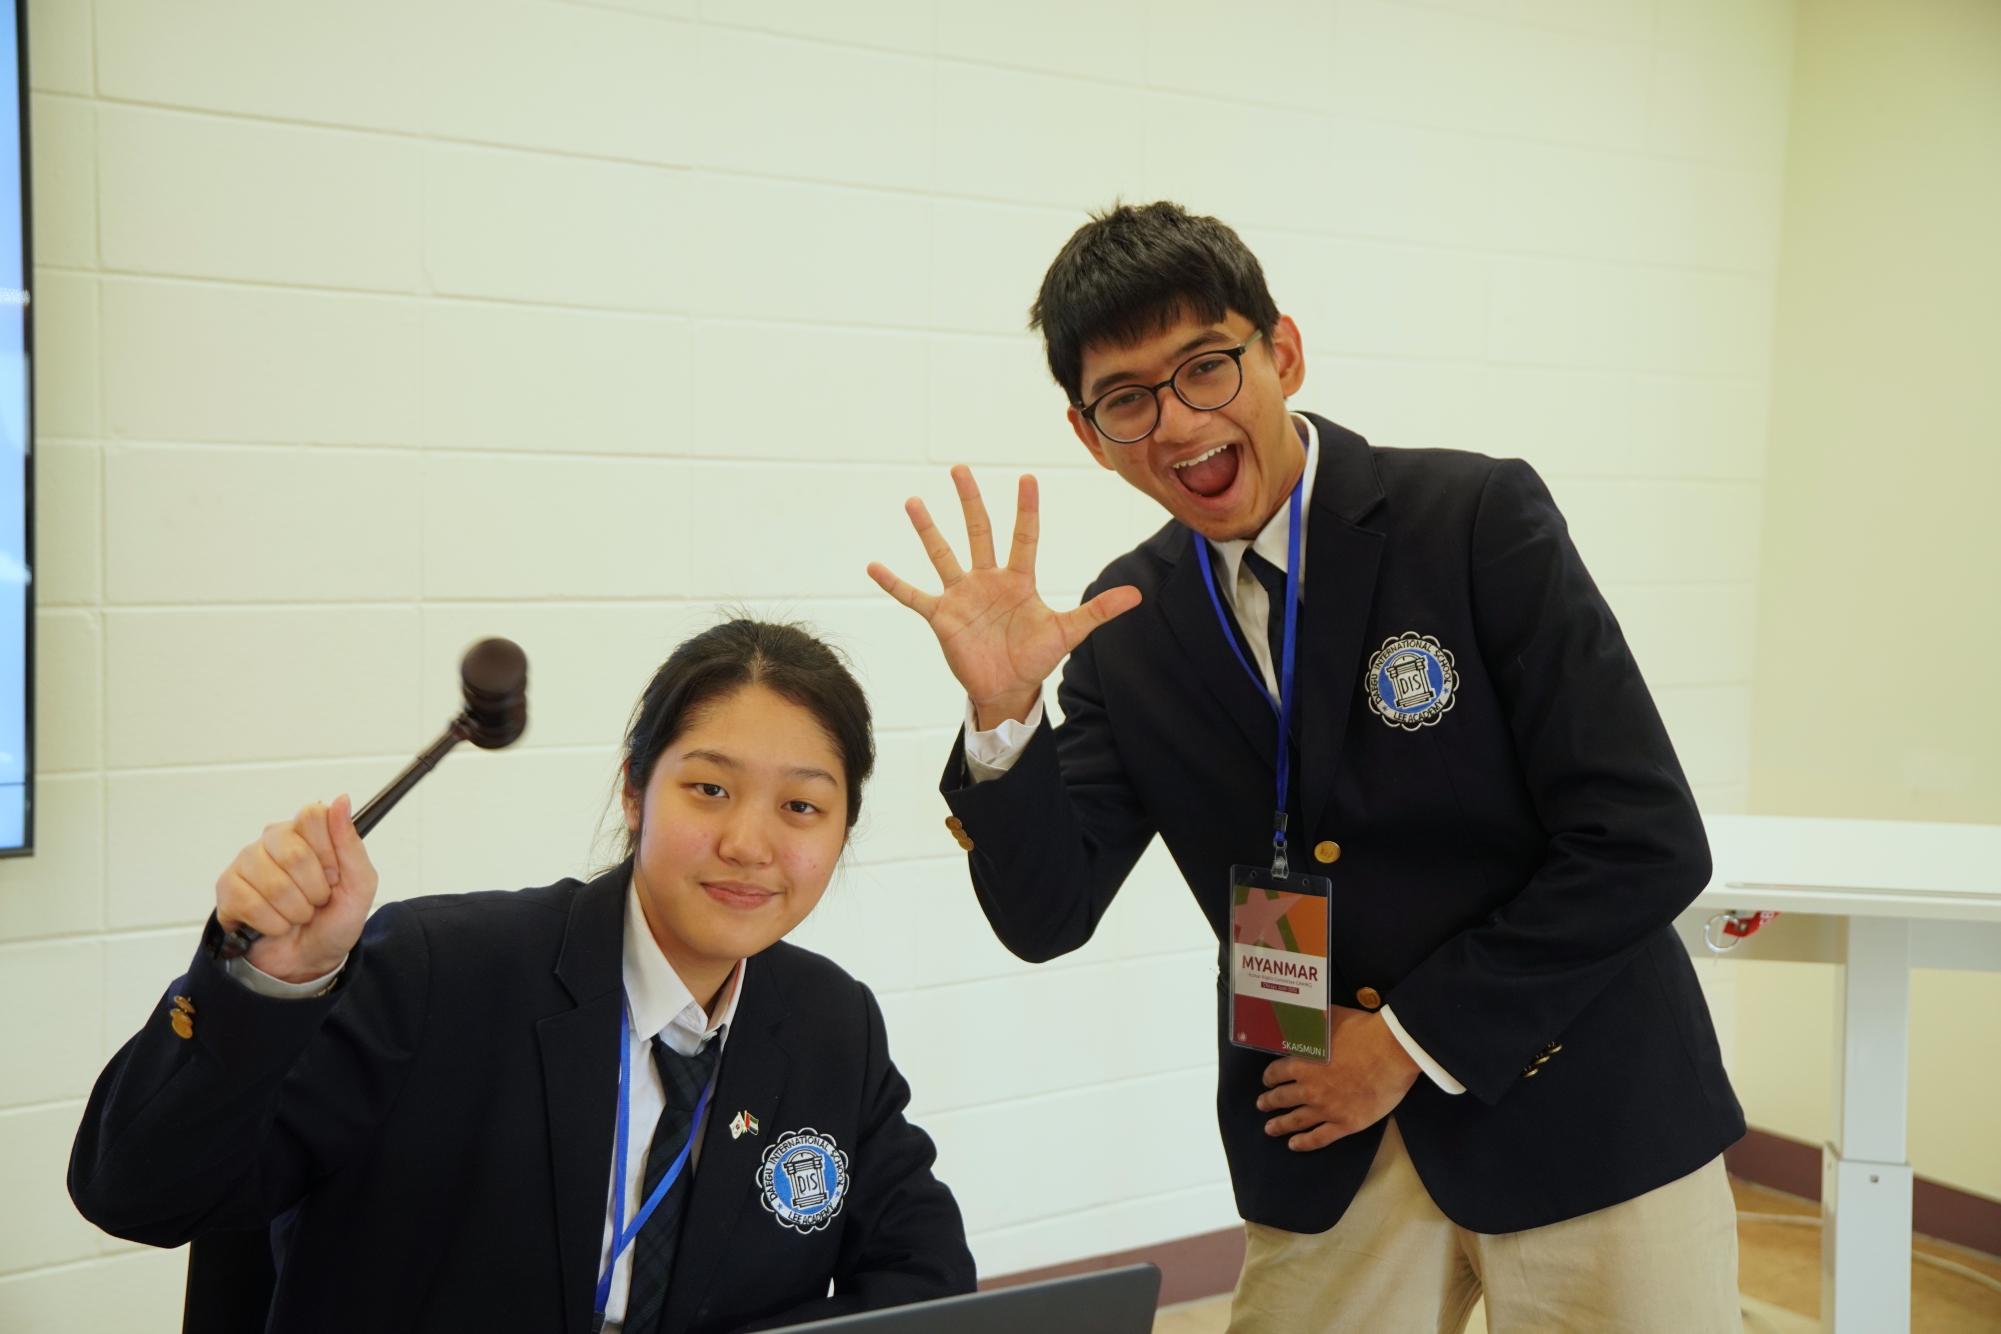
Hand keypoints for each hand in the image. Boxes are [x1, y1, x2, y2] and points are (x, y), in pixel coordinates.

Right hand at [215, 795, 378, 984]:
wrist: (310, 958)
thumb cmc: (335, 918)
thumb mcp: (359, 884)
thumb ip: (351, 843)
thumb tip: (341, 800)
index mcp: (307, 831)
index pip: (313, 815)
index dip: (328, 852)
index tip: (334, 875)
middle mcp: (274, 839)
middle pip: (294, 853)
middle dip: (314, 890)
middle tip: (316, 901)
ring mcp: (247, 862)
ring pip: (273, 883)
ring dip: (294, 911)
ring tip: (297, 915)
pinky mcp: (227, 888)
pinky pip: (249, 903)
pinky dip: (272, 924)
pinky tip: (275, 925)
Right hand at [867, 466, 1140, 727]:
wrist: (1008, 687)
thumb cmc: (1036, 656)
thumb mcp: (1068, 632)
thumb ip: (1097, 611)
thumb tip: (1136, 596)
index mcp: (1018, 579)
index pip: (1024, 536)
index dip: (1027, 509)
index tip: (1027, 478)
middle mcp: (987, 579)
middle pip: (979, 531)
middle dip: (970, 501)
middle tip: (960, 468)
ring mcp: (961, 595)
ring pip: (943, 554)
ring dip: (928, 529)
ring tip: (914, 502)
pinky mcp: (941, 616)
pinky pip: (913, 596)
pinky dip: (894, 582)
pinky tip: (874, 565)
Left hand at [1256, 1009, 1421, 1150]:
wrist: (1392, 1051)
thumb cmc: (1362, 1031)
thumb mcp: (1327, 1018)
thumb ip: (1307, 1022)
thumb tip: (1292, 1017)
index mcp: (1303, 1064)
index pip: (1276, 1073)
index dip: (1269, 1077)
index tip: (1267, 1081)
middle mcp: (1310, 1089)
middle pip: (1282, 1098)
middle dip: (1269, 1102)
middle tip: (1261, 1105)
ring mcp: (1327, 1109)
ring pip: (1296, 1120)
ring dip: (1280, 1125)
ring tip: (1270, 1129)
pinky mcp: (1346, 1123)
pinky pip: (1319, 1137)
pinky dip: (1304, 1143)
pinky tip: (1294, 1145)